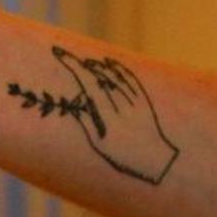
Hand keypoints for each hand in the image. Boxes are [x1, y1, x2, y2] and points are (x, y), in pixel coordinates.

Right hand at [46, 47, 180, 184]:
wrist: (157, 162)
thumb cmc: (121, 157)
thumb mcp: (98, 143)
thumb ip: (86, 119)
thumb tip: (76, 98)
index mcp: (109, 119)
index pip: (89, 84)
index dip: (74, 66)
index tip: (59, 54)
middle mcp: (124, 106)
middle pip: (100, 76)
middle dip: (81, 63)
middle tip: (63, 54)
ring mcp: (136, 101)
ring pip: (114, 75)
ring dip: (96, 65)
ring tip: (83, 62)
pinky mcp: (144, 100)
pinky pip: (128, 78)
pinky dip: (115, 68)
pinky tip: (105, 63)